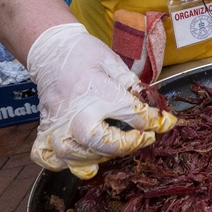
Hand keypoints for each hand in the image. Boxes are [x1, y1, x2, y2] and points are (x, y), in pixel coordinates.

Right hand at [26, 23, 176, 178]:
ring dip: (99, 157)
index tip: (166, 122)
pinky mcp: (45, 129)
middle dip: (126, 145)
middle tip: (142, 138)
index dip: (154, 121)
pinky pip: (48, 157)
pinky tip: (82, 160)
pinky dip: (63, 164)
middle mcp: (76, 111)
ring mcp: (57, 123)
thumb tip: (153, 108)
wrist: (51, 48)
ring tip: (115, 148)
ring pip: (74, 155)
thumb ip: (133, 87)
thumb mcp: (114, 63)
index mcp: (98, 91)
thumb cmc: (85, 53)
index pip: (131, 113)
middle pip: (99, 142)